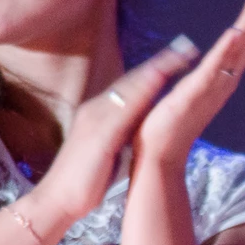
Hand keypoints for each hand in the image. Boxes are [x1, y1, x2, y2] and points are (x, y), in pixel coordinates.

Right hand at [28, 38, 202, 229]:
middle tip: (186, 46)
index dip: (155, 70)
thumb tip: (139, 119)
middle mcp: (97, 109)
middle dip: (159, 62)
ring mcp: (96, 120)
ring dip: (154, 71)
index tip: (179, 56)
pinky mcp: (98, 136)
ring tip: (178, 57)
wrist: (58, 198)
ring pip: (128, 89)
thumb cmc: (85, 176)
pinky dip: (140, 95)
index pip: (131, 86)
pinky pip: (122, 111)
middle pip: (132, 80)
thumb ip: (121, 130)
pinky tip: (157, 85)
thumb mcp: (108, 146)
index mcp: (100, 112)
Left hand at [135, 0, 244, 167]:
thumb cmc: (168, 128)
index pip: (242, 42)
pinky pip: (216, 67)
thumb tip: (196, 55)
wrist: (158, 157)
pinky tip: (238, 30)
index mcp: (220, 79)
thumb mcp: (184, 92)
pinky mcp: (195, 93)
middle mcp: (223, 81)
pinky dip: (229, 48)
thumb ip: (197, 76)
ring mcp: (212, 87)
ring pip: (238, 48)